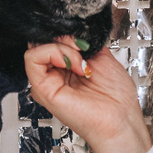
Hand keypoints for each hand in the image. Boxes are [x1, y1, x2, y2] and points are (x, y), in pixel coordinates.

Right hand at [23, 37, 150, 152]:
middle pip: (42, 42)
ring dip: (61, 46)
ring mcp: (47, 82)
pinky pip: (33, 58)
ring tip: (80, 61)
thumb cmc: (116, 98)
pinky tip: (73, 64)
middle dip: (62, 38)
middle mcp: (54, 75)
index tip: (84, 41)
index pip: (51, 40)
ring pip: (36, 47)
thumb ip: (83, 44)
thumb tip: (69, 32)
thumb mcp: (100, 57)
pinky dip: (53, 52)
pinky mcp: (42, 89)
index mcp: (66, 68)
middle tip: (81, 48)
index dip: (65, 34)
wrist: (120, 119)